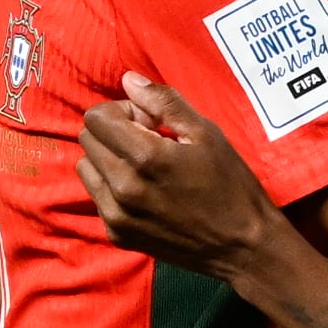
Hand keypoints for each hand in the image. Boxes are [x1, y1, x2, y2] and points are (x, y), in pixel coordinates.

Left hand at [74, 73, 286, 278]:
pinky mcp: (117, 234)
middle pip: (87, 139)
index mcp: (145, 158)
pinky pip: (96, 196)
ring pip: (85, 167)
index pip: (96, 117)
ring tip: (144, 167)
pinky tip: (145, 191)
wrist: (241, 247)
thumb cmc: (230, 184)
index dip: (122, 111)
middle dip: (114, 131)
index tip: (149, 121)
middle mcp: (123, 188)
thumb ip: (164, 103)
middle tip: (150, 142)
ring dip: (108, 158)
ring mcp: (116, 215)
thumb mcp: (207, 134)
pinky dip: (111, 186)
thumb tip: (128, 80)